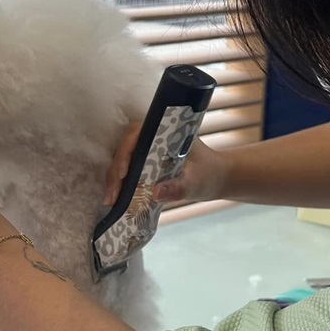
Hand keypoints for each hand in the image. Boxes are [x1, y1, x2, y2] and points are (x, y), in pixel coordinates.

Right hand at [104, 122, 230, 205]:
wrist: (219, 177)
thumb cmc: (210, 174)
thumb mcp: (196, 182)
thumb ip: (179, 187)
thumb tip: (155, 193)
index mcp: (167, 131)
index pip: (137, 133)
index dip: (125, 151)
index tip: (122, 172)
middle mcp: (155, 136)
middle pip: (126, 146)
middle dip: (115, 170)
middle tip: (111, 195)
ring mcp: (150, 148)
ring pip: (124, 157)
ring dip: (115, 177)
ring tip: (111, 199)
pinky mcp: (148, 160)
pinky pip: (129, 167)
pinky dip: (121, 181)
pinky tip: (116, 197)